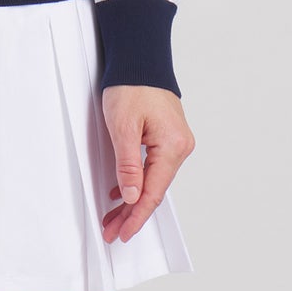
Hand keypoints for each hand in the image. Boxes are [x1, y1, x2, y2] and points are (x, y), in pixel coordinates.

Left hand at [100, 84, 194, 243]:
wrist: (138, 58)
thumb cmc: (131, 85)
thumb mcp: (123, 126)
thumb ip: (128, 165)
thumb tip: (133, 197)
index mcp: (173, 146)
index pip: (153, 192)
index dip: (137, 216)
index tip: (122, 233)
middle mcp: (180, 147)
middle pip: (154, 190)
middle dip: (132, 213)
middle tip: (111, 230)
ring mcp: (175, 142)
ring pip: (152, 180)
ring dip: (133, 199)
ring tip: (113, 217)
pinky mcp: (167, 137)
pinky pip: (153, 167)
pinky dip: (137, 181)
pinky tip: (123, 193)